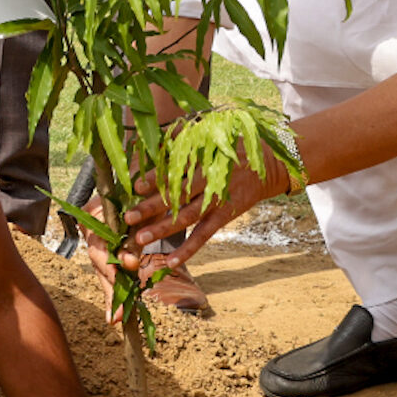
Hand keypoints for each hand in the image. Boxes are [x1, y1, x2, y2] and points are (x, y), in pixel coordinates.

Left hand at [118, 151, 295, 271]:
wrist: (268, 165)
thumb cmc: (234, 146)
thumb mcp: (214, 134)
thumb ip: (187, 135)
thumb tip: (161, 134)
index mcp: (205, 160)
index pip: (177, 171)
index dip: (157, 178)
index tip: (136, 186)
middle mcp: (209, 182)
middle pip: (177, 197)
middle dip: (152, 207)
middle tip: (129, 217)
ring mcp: (217, 202)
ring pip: (187, 218)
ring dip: (163, 229)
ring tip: (141, 240)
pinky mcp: (224, 216)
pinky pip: (204, 236)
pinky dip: (188, 250)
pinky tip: (170, 262)